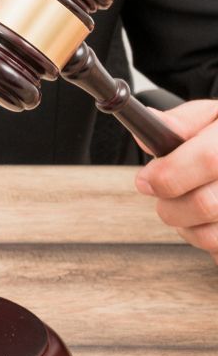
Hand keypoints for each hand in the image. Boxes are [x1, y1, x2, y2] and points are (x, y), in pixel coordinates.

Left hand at [135, 99, 217, 261]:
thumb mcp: (213, 118)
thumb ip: (182, 123)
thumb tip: (148, 133)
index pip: (209, 160)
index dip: (170, 173)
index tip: (145, 180)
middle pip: (206, 204)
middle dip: (170, 205)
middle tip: (161, 194)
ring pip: (210, 235)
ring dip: (184, 224)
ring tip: (184, 205)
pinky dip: (203, 238)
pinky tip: (205, 220)